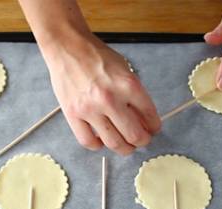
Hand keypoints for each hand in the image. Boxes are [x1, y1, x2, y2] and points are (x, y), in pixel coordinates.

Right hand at [43, 33, 160, 154]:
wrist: (67, 47)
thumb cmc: (96, 57)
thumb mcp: (124, 69)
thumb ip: (134, 95)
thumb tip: (143, 120)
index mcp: (127, 85)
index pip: (150, 115)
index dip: (154, 126)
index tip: (153, 129)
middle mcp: (110, 99)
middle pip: (134, 135)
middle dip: (143, 141)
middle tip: (142, 140)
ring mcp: (90, 109)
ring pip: (113, 143)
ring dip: (124, 148)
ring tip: (126, 146)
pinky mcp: (73, 115)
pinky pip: (88, 141)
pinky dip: (98, 146)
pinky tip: (101, 140)